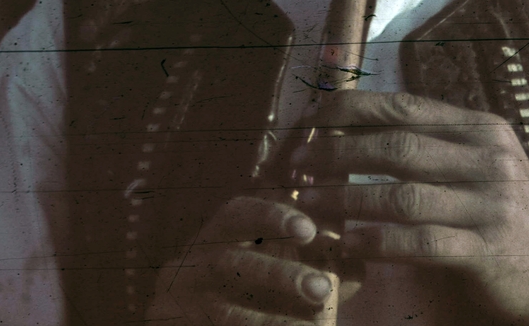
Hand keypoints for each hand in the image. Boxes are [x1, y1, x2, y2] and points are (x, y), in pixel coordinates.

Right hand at [147, 194, 341, 324]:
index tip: (308, 229)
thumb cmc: (248, 295)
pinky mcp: (173, 324)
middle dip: (280, 275)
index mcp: (215, 238)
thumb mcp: (276, 272)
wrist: (198, 322)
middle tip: (321, 289)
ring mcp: (180, 302)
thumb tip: (355, 263)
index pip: (236, 214)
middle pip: (230, 262)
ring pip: (225, 310)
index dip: (270, 216)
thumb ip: (314, 265)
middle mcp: (190, 264)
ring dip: (273, 321)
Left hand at [291, 90, 528, 325]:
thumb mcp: (476, 165)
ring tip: (309, 201)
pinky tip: (346, 241)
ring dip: (346, 198)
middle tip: (297, 165)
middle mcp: (490, 158)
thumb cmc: (499, 214)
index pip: (405, 106)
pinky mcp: (489, 249)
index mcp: (481, 128)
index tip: (310, 122)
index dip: (351, 110)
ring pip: (402, 195)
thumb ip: (429, 144)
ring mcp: (492, 204)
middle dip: (337, 154)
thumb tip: (352, 125)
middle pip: (397, 148)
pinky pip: (419, 242)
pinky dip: (376, 241)